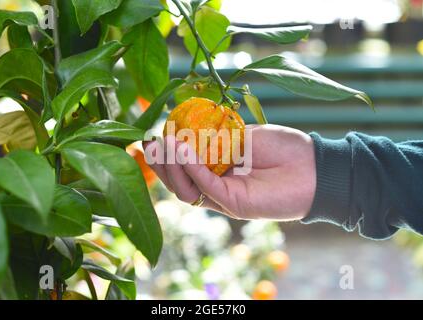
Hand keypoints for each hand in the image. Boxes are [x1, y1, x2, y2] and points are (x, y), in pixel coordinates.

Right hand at [144, 124, 316, 220]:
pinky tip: (182, 150)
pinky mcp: (235, 205)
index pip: (183, 168)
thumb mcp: (242, 137)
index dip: (166, 156)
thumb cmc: (283, 148)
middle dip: (161, 164)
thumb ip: (213, 141)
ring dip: (172, 167)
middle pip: (179, 183)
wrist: (314, 166)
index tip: (151, 137)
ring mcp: (225, 198)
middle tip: (149, 144)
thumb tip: (181, 136)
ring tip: (163, 144)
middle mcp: (217, 187)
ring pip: (187, 189)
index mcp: (218, 170)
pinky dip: (193, 168)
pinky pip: (207, 187)